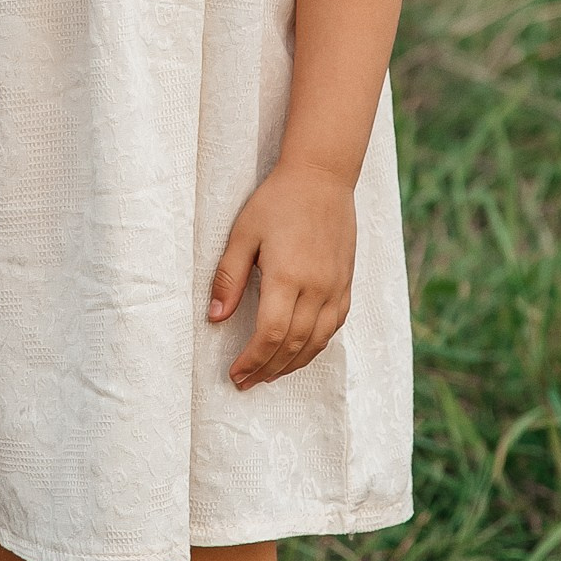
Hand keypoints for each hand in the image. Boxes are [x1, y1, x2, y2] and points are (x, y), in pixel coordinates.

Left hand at [209, 161, 357, 386]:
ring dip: (291, 365)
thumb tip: (214, 318)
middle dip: (267, 369)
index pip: (270, 335)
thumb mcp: (243, 234)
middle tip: (246, 382)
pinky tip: (300, 352)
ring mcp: (335, 288)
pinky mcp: (346, 284)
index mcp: (287, 277)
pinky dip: (315, 346)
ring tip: (269, 375)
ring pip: (316, 342)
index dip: (252, 360)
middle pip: (293, 345)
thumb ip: (228, 278)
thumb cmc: (277, 201)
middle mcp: (316, 288)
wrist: (322, 178)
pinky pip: (333, 327)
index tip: (235, 373)